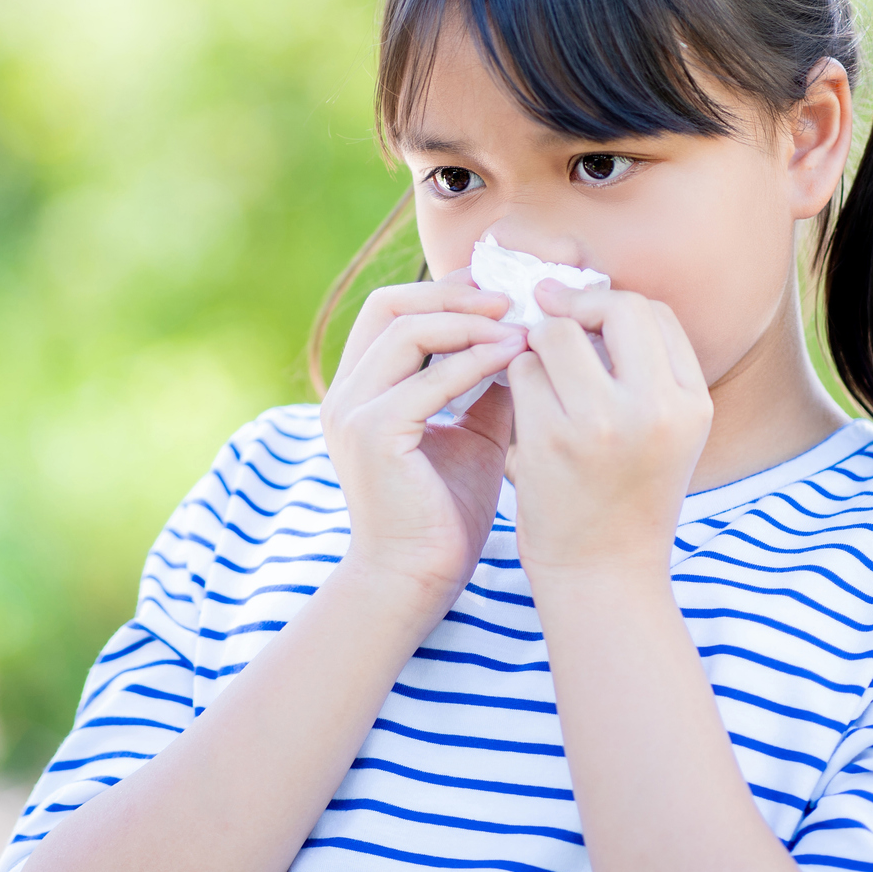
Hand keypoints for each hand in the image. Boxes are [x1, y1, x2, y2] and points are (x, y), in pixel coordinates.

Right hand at [320, 270, 529, 605]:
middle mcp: (345, 393)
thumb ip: (485, 388)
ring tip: (518, 325)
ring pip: (406, 330)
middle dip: (454, 294)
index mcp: (361, 389)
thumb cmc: (444, 516)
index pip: (392, 311)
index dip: (446, 292)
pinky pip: (427, 378)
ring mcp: (352, 411)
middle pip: (389, 305)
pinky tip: (513, 358)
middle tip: (511, 298)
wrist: (417, 581)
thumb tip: (527, 342)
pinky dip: (473, 361)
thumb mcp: (471, 436)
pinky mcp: (373, 434)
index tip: (501, 290)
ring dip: (468, 321)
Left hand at [504, 283, 711, 577]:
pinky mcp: (550, 440)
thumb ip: (643, 369)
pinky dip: (515, 382)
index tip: (583, 317)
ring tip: (539, 382)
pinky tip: (522, 412)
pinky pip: (521, 373)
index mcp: (691, 403)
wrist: (602, 573)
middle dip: (574, 309)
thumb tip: (585, 295)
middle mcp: (655, 409)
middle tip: (548, 321)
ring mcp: (602, 423)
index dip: (612, 305)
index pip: (653, 311)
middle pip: (612, 307)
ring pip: (553, 335)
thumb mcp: (664, 432)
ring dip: (536, 349)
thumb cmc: (626, 495)